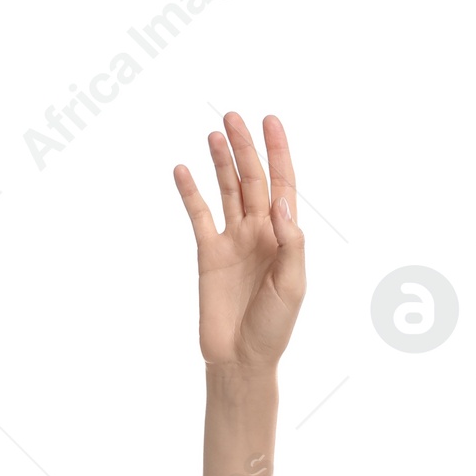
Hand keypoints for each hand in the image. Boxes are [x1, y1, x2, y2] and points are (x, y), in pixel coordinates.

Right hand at [173, 111, 303, 370]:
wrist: (242, 358)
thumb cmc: (274, 328)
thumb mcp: (292, 287)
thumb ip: (291, 244)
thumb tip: (280, 201)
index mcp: (283, 238)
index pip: (282, 186)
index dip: (278, 153)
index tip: (270, 122)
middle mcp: (259, 233)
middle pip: (252, 180)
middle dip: (245, 148)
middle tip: (234, 117)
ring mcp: (232, 241)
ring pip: (227, 190)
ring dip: (221, 162)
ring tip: (214, 133)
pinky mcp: (208, 253)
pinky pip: (198, 214)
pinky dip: (190, 191)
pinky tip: (183, 169)